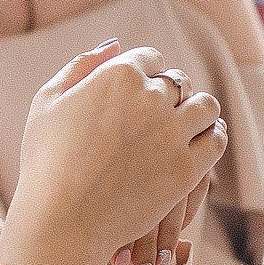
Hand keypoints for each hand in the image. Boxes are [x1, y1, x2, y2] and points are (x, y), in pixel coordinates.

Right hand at [8, 41, 225, 264]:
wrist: (61, 220)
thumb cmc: (45, 163)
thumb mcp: (47, 102)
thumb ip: (81, 65)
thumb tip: (115, 44)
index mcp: (117, 74)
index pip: (150, 58)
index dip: (144, 75)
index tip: (136, 96)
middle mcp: (151, 96)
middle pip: (178, 81)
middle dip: (169, 95)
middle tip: (155, 119)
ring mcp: (172, 132)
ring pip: (206, 106)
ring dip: (197, 112)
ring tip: (182, 128)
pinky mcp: (188, 168)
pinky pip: (217, 140)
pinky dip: (213, 137)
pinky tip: (199, 145)